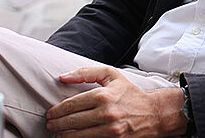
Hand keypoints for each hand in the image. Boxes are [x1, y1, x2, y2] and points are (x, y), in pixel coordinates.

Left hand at [45, 66, 184, 136]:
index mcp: (103, 95)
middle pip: (71, 121)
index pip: (71, 105)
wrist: (154, 112)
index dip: (56, 110)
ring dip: (63, 135)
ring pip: (77, 136)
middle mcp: (106, 112)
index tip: (51, 113)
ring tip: (58, 133)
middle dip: (56, 124)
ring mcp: (110, 129)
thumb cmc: (130, 93)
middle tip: (50, 124)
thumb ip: (86, 73)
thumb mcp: (112, 76)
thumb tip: (63, 77)